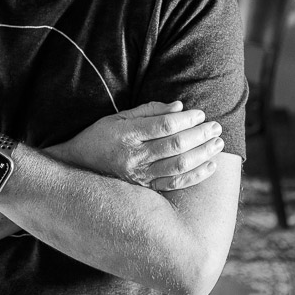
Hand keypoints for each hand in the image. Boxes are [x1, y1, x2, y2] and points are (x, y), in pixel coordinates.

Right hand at [51, 101, 223, 191]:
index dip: (186, 119)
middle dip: (200, 135)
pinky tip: (209, 166)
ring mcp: (139, 176)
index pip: (164, 126)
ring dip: (202, 155)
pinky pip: (174, 184)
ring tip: (217, 144)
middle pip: (175, 146)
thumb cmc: (99, 137)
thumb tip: (178, 107)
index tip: (200, 114)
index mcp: (126, 135)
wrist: (77, 166)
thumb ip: (149, 111)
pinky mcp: (144, 188)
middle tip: (215, 127)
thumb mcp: (118, 116)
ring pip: (178, 167)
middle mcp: (133, 157)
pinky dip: (195, 176)